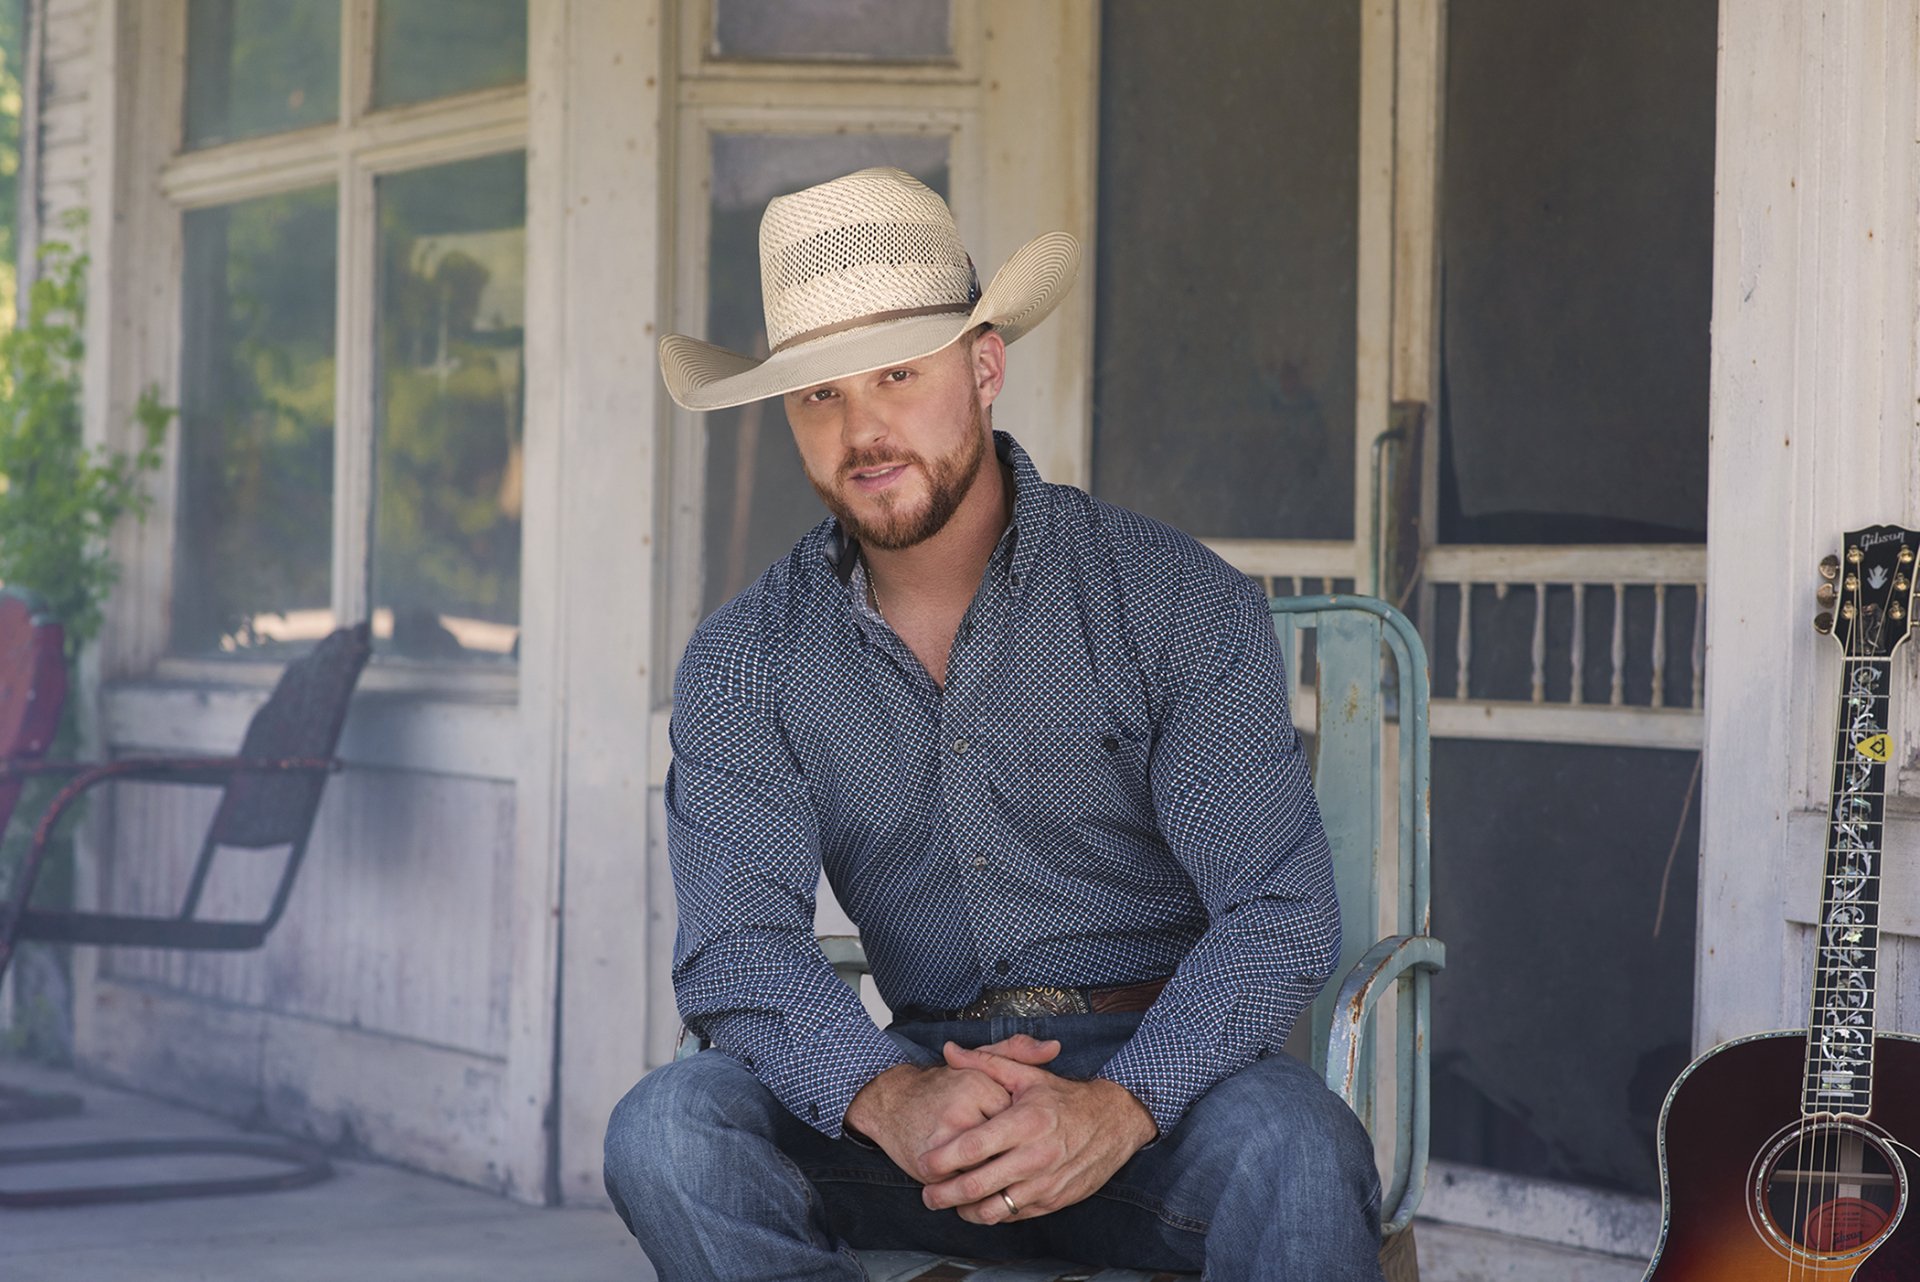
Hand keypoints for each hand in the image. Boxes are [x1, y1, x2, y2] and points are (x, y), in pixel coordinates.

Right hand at [844, 1034, 1060, 1182]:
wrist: (890, 1101)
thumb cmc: (941, 1086)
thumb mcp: (979, 1063)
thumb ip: (1018, 1052)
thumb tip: (1055, 1048)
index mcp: (976, 1085)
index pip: (1016, 1118)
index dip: (1017, 1129)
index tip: (1012, 1129)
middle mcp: (960, 1111)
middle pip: (1003, 1146)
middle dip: (1007, 1154)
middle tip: (1006, 1151)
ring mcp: (943, 1140)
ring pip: (986, 1168)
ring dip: (991, 1171)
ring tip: (988, 1163)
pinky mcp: (929, 1164)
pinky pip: (963, 1182)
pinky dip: (969, 1182)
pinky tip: (968, 1172)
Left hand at [919, 1042, 1157, 1223]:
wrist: (1114, 1122)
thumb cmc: (1065, 1099)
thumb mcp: (1027, 1075)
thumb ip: (985, 1062)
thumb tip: (950, 1050)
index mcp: (1024, 1122)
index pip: (973, 1146)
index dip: (943, 1159)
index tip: (923, 1163)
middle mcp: (1034, 1156)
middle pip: (977, 1186)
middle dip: (944, 1195)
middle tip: (927, 1195)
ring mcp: (1045, 1183)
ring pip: (994, 1209)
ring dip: (966, 1211)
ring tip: (951, 1204)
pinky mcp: (1053, 1201)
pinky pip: (1014, 1215)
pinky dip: (993, 1213)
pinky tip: (981, 1205)